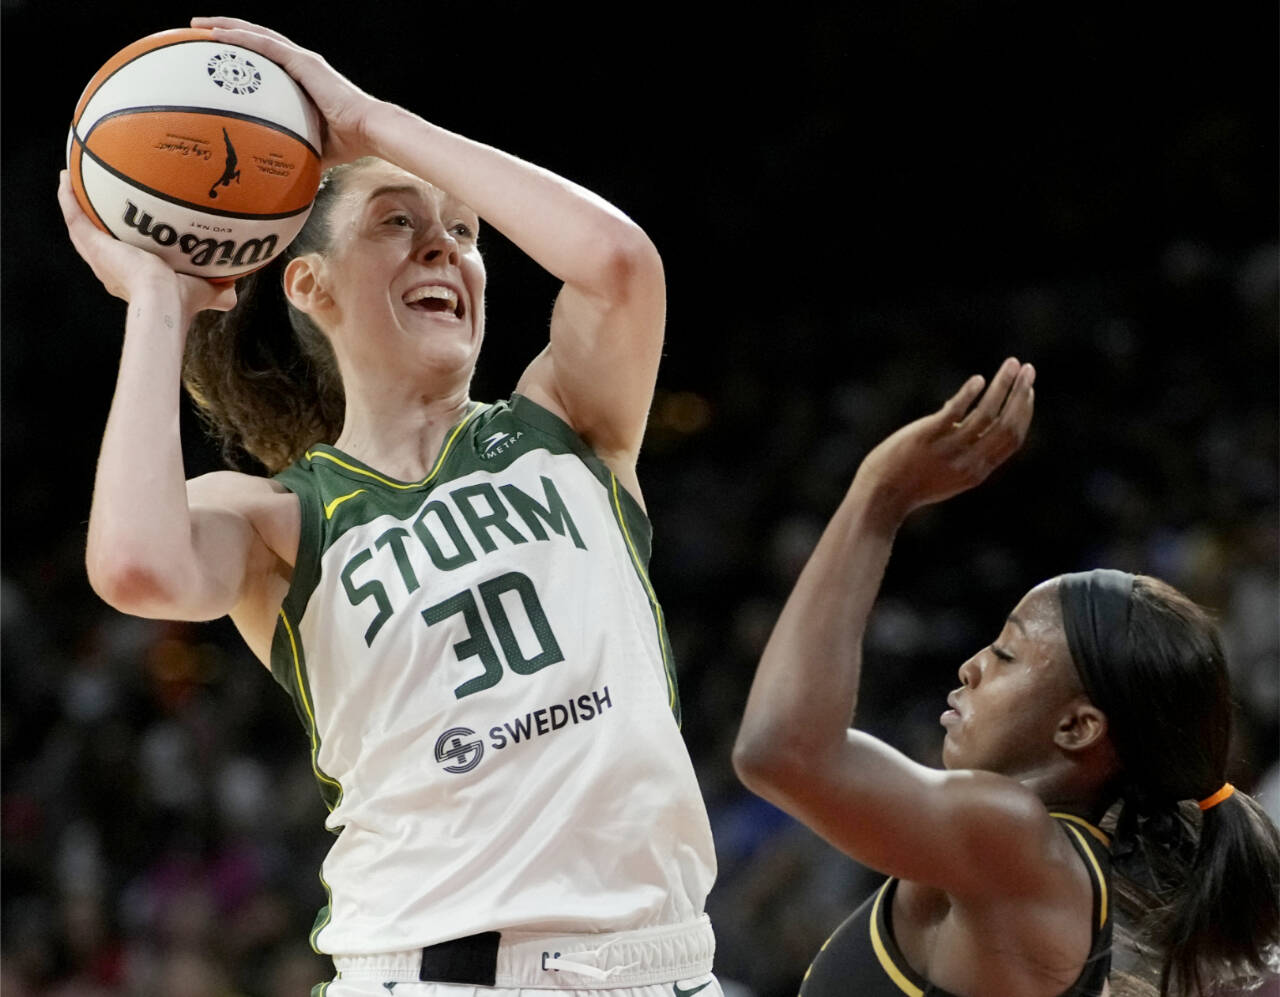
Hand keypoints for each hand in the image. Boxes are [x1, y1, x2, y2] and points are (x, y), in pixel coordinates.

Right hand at [59, 171, 235, 316]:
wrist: (164, 301)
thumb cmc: (184, 301)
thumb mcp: (205, 292)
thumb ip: (219, 290)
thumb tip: (234, 292)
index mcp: (133, 278)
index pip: (123, 257)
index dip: (120, 243)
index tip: (122, 228)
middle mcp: (112, 268)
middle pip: (97, 241)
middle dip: (93, 221)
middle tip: (90, 199)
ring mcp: (99, 257)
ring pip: (80, 227)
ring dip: (74, 203)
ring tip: (70, 180)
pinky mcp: (93, 246)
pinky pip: (74, 217)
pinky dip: (68, 197)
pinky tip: (66, 177)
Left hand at [191, 17, 381, 167]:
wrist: (369, 131)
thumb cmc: (349, 142)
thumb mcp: (314, 147)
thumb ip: (297, 153)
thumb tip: (282, 178)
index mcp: (304, 80)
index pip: (268, 60)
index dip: (244, 53)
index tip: (219, 56)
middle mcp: (302, 64)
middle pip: (257, 40)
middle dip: (227, 33)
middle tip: (198, 32)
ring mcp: (302, 60)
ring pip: (256, 35)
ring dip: (226, 28)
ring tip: (198, 26)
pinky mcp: (304, 61)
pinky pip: (264, 44)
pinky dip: (240, 37)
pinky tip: (217, 34)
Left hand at [858, 357, 1035, 518]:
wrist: (881, 496)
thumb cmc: (912, 484)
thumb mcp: (949, 475)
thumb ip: (966, 451)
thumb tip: (972, 418)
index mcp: (977, 471)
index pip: (1012, 439)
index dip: (1024, 413)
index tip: (1028, 391)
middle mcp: (968, 461)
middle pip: (1007, 424)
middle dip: (1021, 394)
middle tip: (1028, 370)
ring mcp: (948, 448)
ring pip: (986, 413)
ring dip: (1003, 385)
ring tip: (1011, 364)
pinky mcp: (927, 436)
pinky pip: (956, 412)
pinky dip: (970, 394)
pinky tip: (979, 380)